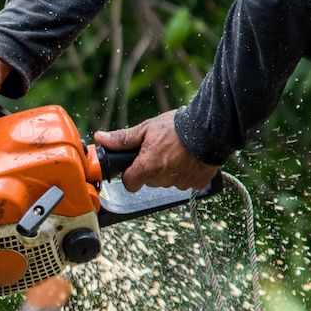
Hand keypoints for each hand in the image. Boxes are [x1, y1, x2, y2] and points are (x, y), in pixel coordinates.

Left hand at [94, 110, 218, 191]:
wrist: (210, 128)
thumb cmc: (177, 127)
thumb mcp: (146, 129)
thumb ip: (122, 138)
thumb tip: (100, 138)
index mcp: (147, 167)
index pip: (129, 183)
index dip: (130, 175)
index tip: (135, 166)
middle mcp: (163, 179)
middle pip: (149, 181)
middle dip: (151, 169)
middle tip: (160, 151)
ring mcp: (181, 183)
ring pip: (167, 181)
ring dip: (169, 171)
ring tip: (177, 152)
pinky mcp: (197, 183)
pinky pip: (185, 182)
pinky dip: (186, 173)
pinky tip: (189, 158)